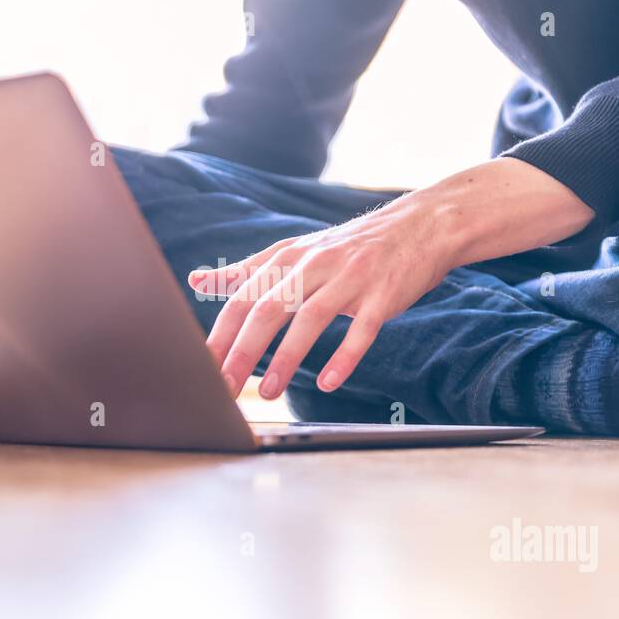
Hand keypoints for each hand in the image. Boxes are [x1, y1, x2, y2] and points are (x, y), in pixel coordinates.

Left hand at [188, 157, 593, 399]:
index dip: (220, 332)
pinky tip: (327, 382)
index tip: (200, 366)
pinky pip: (360, 329)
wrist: (421, 226)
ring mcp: (350, 279)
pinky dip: (343, 357)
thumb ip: (248, 270)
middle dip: (241, 350)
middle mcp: (315, 264)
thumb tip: (197, 280)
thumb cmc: (351, 247)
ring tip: (267, 392)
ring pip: (309, 318)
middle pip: (268, 308)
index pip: (243, 296)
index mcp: (290, 257)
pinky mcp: (382, 295)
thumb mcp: (297, 252)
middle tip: (222, 386)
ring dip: (285, 358)